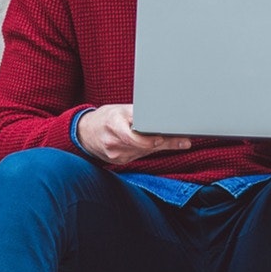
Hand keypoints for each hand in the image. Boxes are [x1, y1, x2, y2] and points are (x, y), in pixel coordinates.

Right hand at [76, 104, 191, 164]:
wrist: (85, 133)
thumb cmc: (106, 118)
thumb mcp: (120, 110)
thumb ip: (138, 114)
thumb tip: (161, 115)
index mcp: (112, 124)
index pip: (133, 136)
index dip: (150, 139)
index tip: (164, 138)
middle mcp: (113, 142)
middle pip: (144, 145)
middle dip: (165, 142)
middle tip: (185, 141)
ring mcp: (115, 154)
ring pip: (144, 151)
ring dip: (159, 146)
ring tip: (177, 140)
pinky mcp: (119, 161)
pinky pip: (139, 156)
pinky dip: (148, 149)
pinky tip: (155, 144)